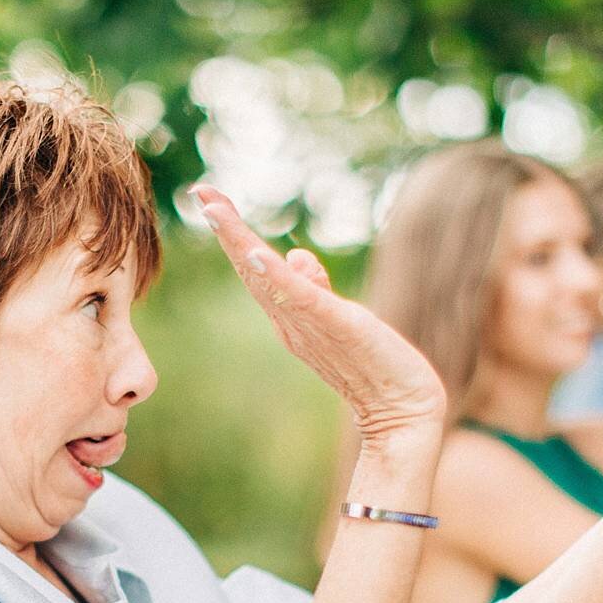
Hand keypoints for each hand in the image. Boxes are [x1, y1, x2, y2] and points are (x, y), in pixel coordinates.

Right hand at [192, 185, 445, 450]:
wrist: (400, 411)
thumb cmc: (374, 366)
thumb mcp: (340, 317)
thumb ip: (316, 287)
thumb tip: (298, 254)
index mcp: (289, 316)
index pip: (254, 267)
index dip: (232, 233)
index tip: (210, 198)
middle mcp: (289, 320)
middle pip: (250, 267)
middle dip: (226, 228)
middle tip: (201, 191)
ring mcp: (309, 325)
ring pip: (266, 278)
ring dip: (240, 242)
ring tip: (216, 209)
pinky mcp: (335, 325)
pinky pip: (300, 298)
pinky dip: (276, 276)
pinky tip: (258, 253)